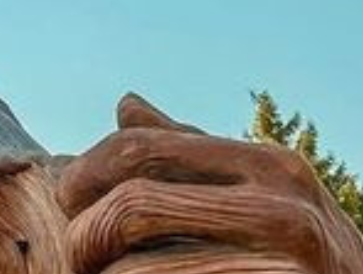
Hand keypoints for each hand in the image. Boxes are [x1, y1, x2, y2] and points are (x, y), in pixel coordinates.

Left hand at [56, 94, 362, 273]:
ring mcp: (281, 271)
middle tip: (78, 254)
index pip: (140, 149)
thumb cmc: (295, 258)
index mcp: (270, 167)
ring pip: (133, 270)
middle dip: (84, 234)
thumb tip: (126, 105)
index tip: (67, 200)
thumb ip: (193, 156)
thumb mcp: (260, 197)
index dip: (84, 173)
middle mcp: (282, 212)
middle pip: (130, 206)